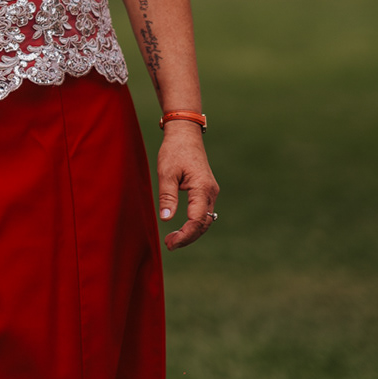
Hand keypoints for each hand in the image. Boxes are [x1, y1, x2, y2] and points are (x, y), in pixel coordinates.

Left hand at [156, 123, 218, 249]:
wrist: (185, 134)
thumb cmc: (174, 150)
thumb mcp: (166, 173)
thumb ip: (167, 196)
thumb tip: (166, 219)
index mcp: (202, 188)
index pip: (197, 220)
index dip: (185, 235)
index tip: (170, 243)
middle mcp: (211, 192)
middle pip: (203, 224)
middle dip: (188, 237)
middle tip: (169, 244)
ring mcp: (211, 191)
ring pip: (205, 220)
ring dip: (192, 232)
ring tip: (173, 239)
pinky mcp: (207, 190)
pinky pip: (203, 212)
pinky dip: (194, 223)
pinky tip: (182, 228)